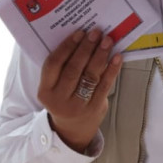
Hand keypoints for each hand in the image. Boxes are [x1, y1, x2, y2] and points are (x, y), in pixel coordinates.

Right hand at [38, 28, 122, 152]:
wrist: (72, 129)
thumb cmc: (64, 98)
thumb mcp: (55, 86)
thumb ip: (63, 67)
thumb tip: (83, 38)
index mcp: (45, 91)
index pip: (53, 64)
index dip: (67, 47)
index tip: (79, 32)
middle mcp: (59, 99)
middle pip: (73, 69)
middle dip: (86, 48)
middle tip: (96, 32)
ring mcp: (77, 106)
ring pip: (90, 76)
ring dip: (100, 55)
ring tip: (107, 41)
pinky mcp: (94, 109)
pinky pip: (104, 85)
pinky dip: (112, 70)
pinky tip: (117, 57)